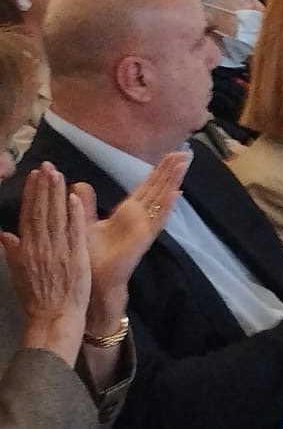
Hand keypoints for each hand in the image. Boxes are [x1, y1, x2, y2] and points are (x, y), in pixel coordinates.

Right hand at [2, 165, 89, 365]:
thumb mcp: (19, 273)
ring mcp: (59, 249)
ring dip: (57, 193)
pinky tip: (75, 196)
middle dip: (44, 187)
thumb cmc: (37, 296)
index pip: (28, 216)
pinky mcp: (76, 254)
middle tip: (46, 165)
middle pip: (42, 211)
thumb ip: (13, 252)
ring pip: (57, 216)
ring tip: (58, 173)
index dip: (31, 194)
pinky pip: (74, 230)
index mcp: (25, 250)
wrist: (55, 316)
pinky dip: (74, 213)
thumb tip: (4, 235)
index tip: (34, 176)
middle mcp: (40, 246)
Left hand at [75, 151, 188, 334]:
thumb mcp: (84, 224)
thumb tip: (79, 183)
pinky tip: (177, 193)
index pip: (146, 186)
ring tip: (184, 164)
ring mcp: (144, 227)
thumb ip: (85, 204)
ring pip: (162, 199)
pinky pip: (158, 219)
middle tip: (184, 151)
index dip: (158, 170)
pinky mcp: (144, 238)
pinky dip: (167, 207)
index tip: (170, 154)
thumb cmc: (89, 256)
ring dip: (173, 181)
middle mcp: (139, 217)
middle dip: (170, 170)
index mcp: (127, 212)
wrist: (92, 281)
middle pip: (158, 188)